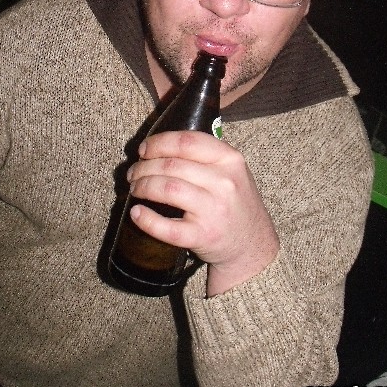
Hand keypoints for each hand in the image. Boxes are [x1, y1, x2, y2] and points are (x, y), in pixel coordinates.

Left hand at [126, 131, 279, 295]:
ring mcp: (214, 210)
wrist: (253, 244)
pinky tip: (137, 213)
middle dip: (144, 167)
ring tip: (135, 188)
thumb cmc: (235, 203)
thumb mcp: (231, 171)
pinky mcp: (203, 236)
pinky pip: (168, 227)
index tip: (143, 149)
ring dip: (142, 186)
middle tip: (134, 173)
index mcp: (230, 159)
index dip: (158, 143)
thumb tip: (157, 147)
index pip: (186, 141)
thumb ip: (204, 155)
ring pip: (167, 188)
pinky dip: (147, 219)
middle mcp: (224, 182)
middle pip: (171, 164)